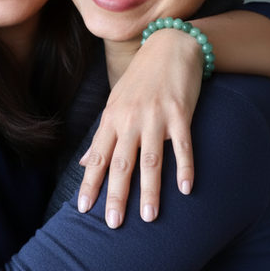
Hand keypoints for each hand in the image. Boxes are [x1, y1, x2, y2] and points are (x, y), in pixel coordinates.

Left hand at [77, 29, 202, 227]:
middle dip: (116, 195)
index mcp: (112, 118)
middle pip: (121, 164)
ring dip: (150, 190)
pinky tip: (186, 189)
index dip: (90, 183)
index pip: (98, 157)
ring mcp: (156, 116)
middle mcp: (130, 119)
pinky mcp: (181, 113)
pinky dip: (185, 167)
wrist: (171, 46)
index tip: (83, 209)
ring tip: (149, 218)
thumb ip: (102, 135)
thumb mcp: (115, 103)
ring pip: (151, 160)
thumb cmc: (141, 78)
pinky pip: (183, 146)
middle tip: (112, 224)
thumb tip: (83, 163)